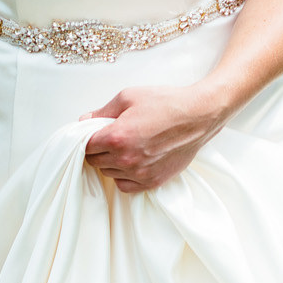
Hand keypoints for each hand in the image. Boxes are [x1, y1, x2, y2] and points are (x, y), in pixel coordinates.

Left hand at [82, 84, 230, 192]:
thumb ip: (102, 111)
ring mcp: (139, 173)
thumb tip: (84, 121)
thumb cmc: (165, 103)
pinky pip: (125, 186)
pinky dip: (123, 176)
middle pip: (95, 162)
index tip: (93, 135)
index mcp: (117, 137)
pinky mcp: (152, 181)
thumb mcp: (128, 97)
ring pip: (109, 174)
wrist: (198, 116)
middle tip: (108, 139)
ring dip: (111, 163)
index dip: (87, 139)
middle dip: (98, 150)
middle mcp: (126, 159)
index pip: (86, 146)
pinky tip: (131, 162)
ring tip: (124, 148)